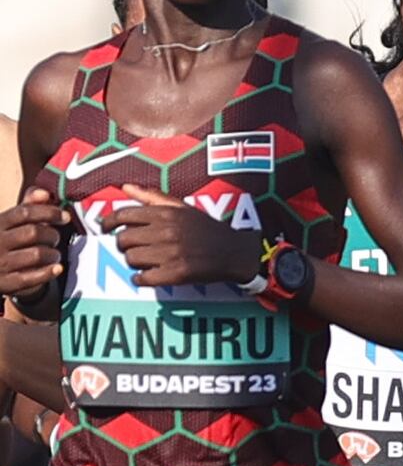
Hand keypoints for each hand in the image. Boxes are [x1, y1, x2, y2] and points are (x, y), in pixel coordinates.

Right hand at [0, 188, 70, 298]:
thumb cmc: (8, 240)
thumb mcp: (12, 222)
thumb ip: (29, 205)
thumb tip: (46, 193)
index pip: (24, 212)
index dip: (49, 212)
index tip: (65, 217)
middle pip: (34, 233)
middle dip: (52, 235)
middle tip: (55, 238)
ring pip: (37, 254)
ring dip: (53, 254)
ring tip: (54, 254)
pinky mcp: (5, 283)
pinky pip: (32, 278)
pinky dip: (48, 272)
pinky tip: (57, 268)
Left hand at [101, 185, 261, 286]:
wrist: (235, 252)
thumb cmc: (206, 229)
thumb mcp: (182, 207)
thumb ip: (152, 197)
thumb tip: (124, 187)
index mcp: (166, 214)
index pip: (123, 215)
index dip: (108, 222)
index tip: (105, 228)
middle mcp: (167, 232)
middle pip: (123, 240)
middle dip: (124, 245)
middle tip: (135, 247)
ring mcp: (171, 253)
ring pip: (131, 259)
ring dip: (134, 262)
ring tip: (146, 260)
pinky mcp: (176, 273)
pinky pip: (142, 278)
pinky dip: (140, 279)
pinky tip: (148, 275)